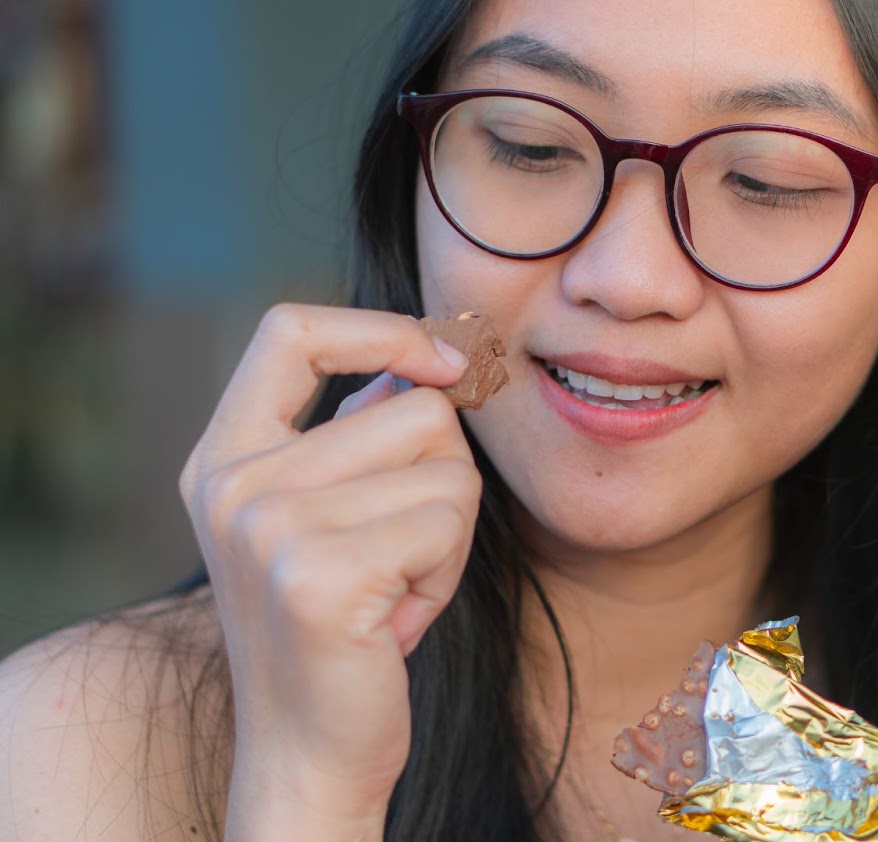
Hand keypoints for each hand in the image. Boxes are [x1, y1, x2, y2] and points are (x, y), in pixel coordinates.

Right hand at [178, 304, 478, 838]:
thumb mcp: (328, 517)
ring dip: (449, 533)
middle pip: (415, 407)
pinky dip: (446, 573)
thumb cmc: (343, 627)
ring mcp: (268, 527)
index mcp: (223, 457)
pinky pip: (449, 522)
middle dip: (443, 480)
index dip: (381, 330)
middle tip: (399, 555)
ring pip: (447, 467)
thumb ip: (357, 435)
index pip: (289, 330)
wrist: (311, 752)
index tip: (444, 361)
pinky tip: (398, 620)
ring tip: (394, 588)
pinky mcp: (318, 574)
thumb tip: (423, 364)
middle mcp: (232, 484)